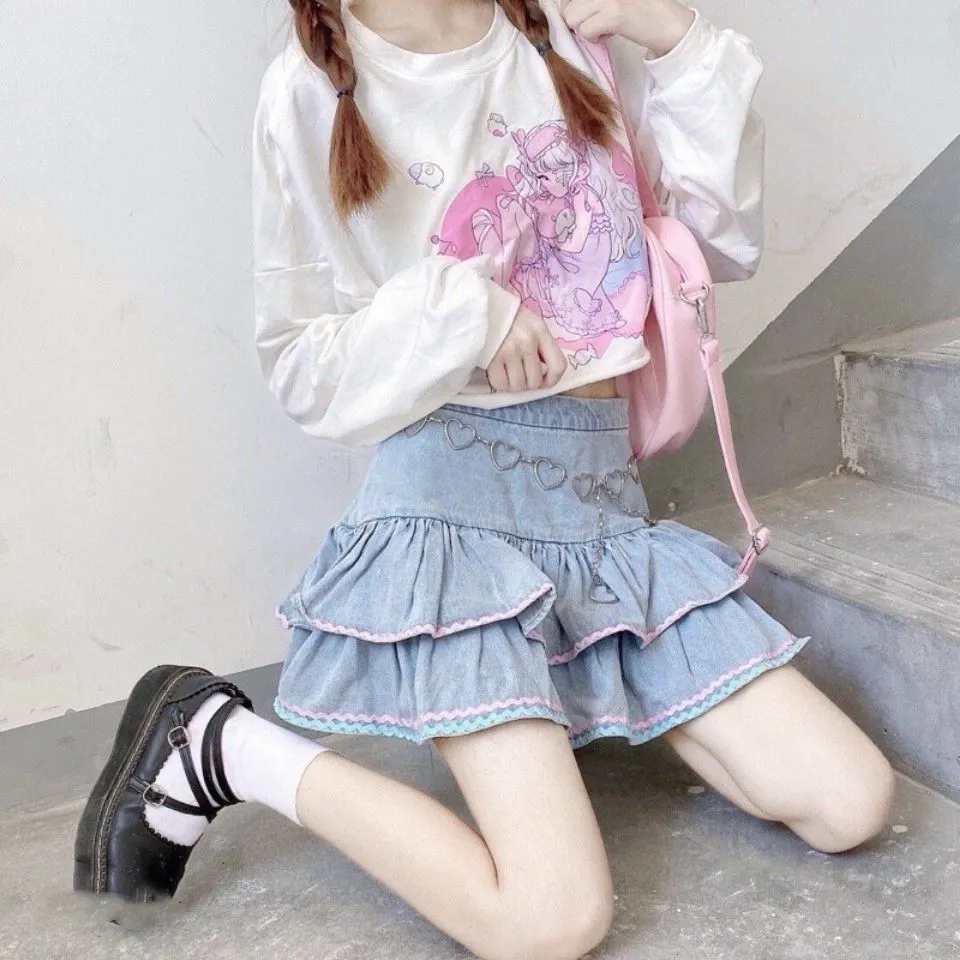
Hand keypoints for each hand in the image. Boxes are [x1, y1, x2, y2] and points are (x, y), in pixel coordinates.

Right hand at [486, 308, 567, 391]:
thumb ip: (541, 345)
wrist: (479, 307)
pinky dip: (499, 383)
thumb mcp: (531, 324)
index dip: (552, 380)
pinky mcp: (491, 358)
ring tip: (507, 373)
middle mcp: (527, 341)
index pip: (558, 366)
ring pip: (518, 385)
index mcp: (540, 331)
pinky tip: (497, 373)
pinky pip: (500, 384)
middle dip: (527, 383)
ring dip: (512, 384)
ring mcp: (509, 350)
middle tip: (519, 374)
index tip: (543, 382)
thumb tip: (545, 372)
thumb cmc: (507, 317)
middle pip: (535, 381)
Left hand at [559, 0, 695, 58]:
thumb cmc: (640, 9)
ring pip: (571, 18)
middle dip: (577, 18)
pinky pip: (585, 31)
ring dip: (584, 28)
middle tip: (597, 20)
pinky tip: (609, 34)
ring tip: (603, 26)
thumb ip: (592, 0)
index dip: (570, 6)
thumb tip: (563, 6)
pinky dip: (594, 38)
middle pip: (566, 6)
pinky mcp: (614, 13)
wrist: (668, 23)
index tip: (583, 13)